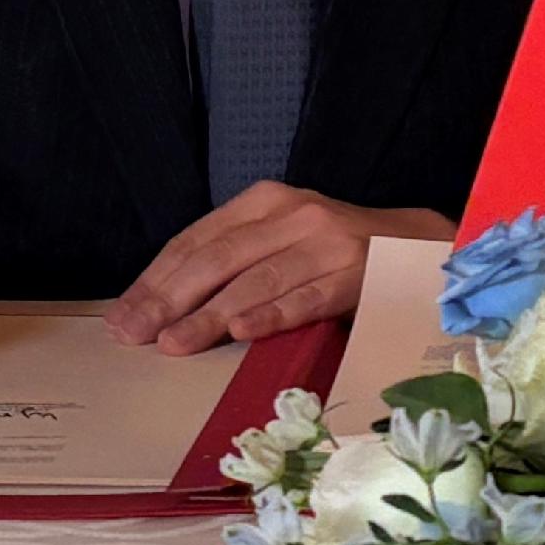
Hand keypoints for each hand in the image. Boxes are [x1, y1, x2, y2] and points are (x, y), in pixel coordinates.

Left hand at [106, 184, 455, 355]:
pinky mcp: (357, 273)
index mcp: (266, 201)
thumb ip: (234, 262)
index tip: (123, 315)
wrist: (420, 249)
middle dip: (169, 300)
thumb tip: (162, 308)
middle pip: (218, 258)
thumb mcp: (282, 240)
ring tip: (175, 343)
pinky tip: (242, 332)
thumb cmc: (338, 253)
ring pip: (256, 280)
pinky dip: (272, 314)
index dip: (156, 279)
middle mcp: (294, 214)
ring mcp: (328, 242)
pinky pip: (306, 297)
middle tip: (134, 335)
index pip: (198, 240)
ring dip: (209, 315)